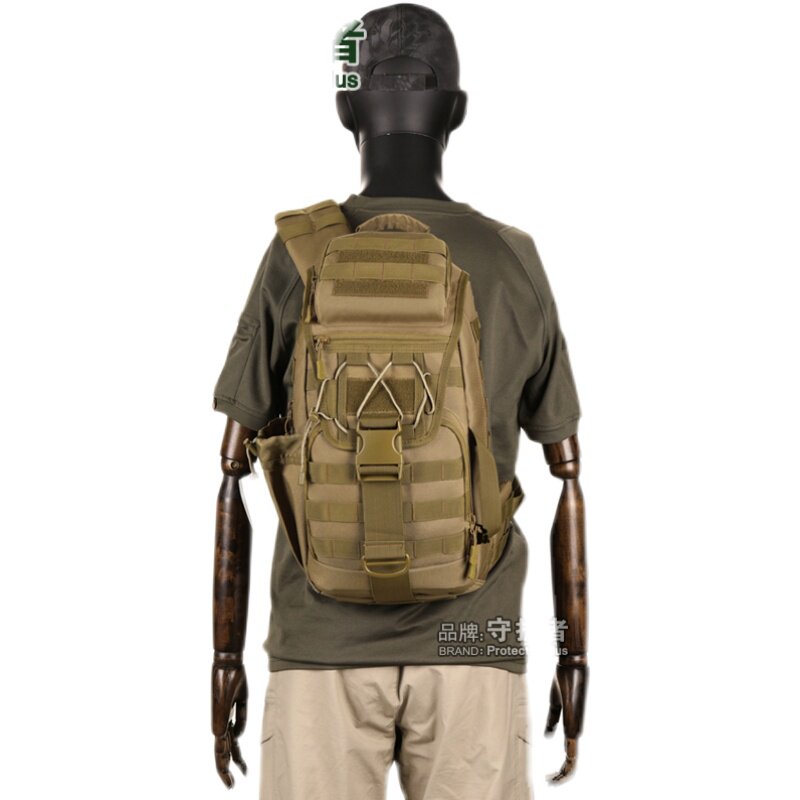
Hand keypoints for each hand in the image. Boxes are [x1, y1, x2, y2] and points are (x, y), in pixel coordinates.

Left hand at [212, 662, 248, 787]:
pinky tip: (225, 764)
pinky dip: (222, 753)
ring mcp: (218, 721)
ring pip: (221, 750)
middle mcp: (220, 723)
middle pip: (223, 752)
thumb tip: (238, 736)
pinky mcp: (218, 717)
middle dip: (227, 770)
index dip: (234, 758)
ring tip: (229, 783)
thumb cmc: (235, 677)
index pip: (229, 744)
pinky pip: (221, 739)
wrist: (228, 663)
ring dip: (224, 767)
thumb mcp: (243, 700)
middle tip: (231, 786)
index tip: (242, 770)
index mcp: (226, 719)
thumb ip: (241, 719)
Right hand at [543, 662, 587, 782]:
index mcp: (570, 726)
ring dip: (565, 772)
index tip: (551, 775)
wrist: (570, 666)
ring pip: (573, 757)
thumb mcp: (554, 703)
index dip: (563, 767)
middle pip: (571, 760)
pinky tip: (566, 768)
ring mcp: (575, 726)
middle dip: (562, 774)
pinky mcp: (573, 721)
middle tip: (551, 782)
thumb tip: (548, 735)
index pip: (569, 753)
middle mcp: (575, 729)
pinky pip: (573, 747)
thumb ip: (552, 720)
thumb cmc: (563, 681)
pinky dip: (569, 761)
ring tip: (553, 780)